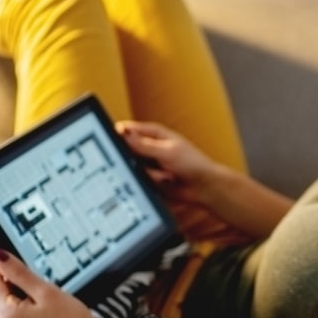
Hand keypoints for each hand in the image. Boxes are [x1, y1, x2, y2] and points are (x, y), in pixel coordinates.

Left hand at [0, 248, 102, 317]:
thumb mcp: (45, 291)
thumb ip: (19, 273)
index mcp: (6, 317)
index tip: (8, 253)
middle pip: (0, 295)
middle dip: (16, 284)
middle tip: (41, 283)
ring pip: (8, 306)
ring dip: (22, 296)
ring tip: (47, 301)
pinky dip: (25, 309)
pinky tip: (45, 312)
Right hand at [116, 120, 250, 241]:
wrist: (204, 188)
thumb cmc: (193, 164)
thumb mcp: (167, 151)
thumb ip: (143, 144)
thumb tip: (124, 133)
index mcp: (156, 134)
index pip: (131, 129)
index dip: (120, 132)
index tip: (113, 137)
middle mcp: (151, 148)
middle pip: (128, 150)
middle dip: (135, 159)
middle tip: (147, 162)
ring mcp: (150, 164)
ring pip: (134, 168)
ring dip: (150, 173)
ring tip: (167, 175)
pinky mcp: (151, 179)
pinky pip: (142, 180)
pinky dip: (154, 182)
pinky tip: (167, 182)